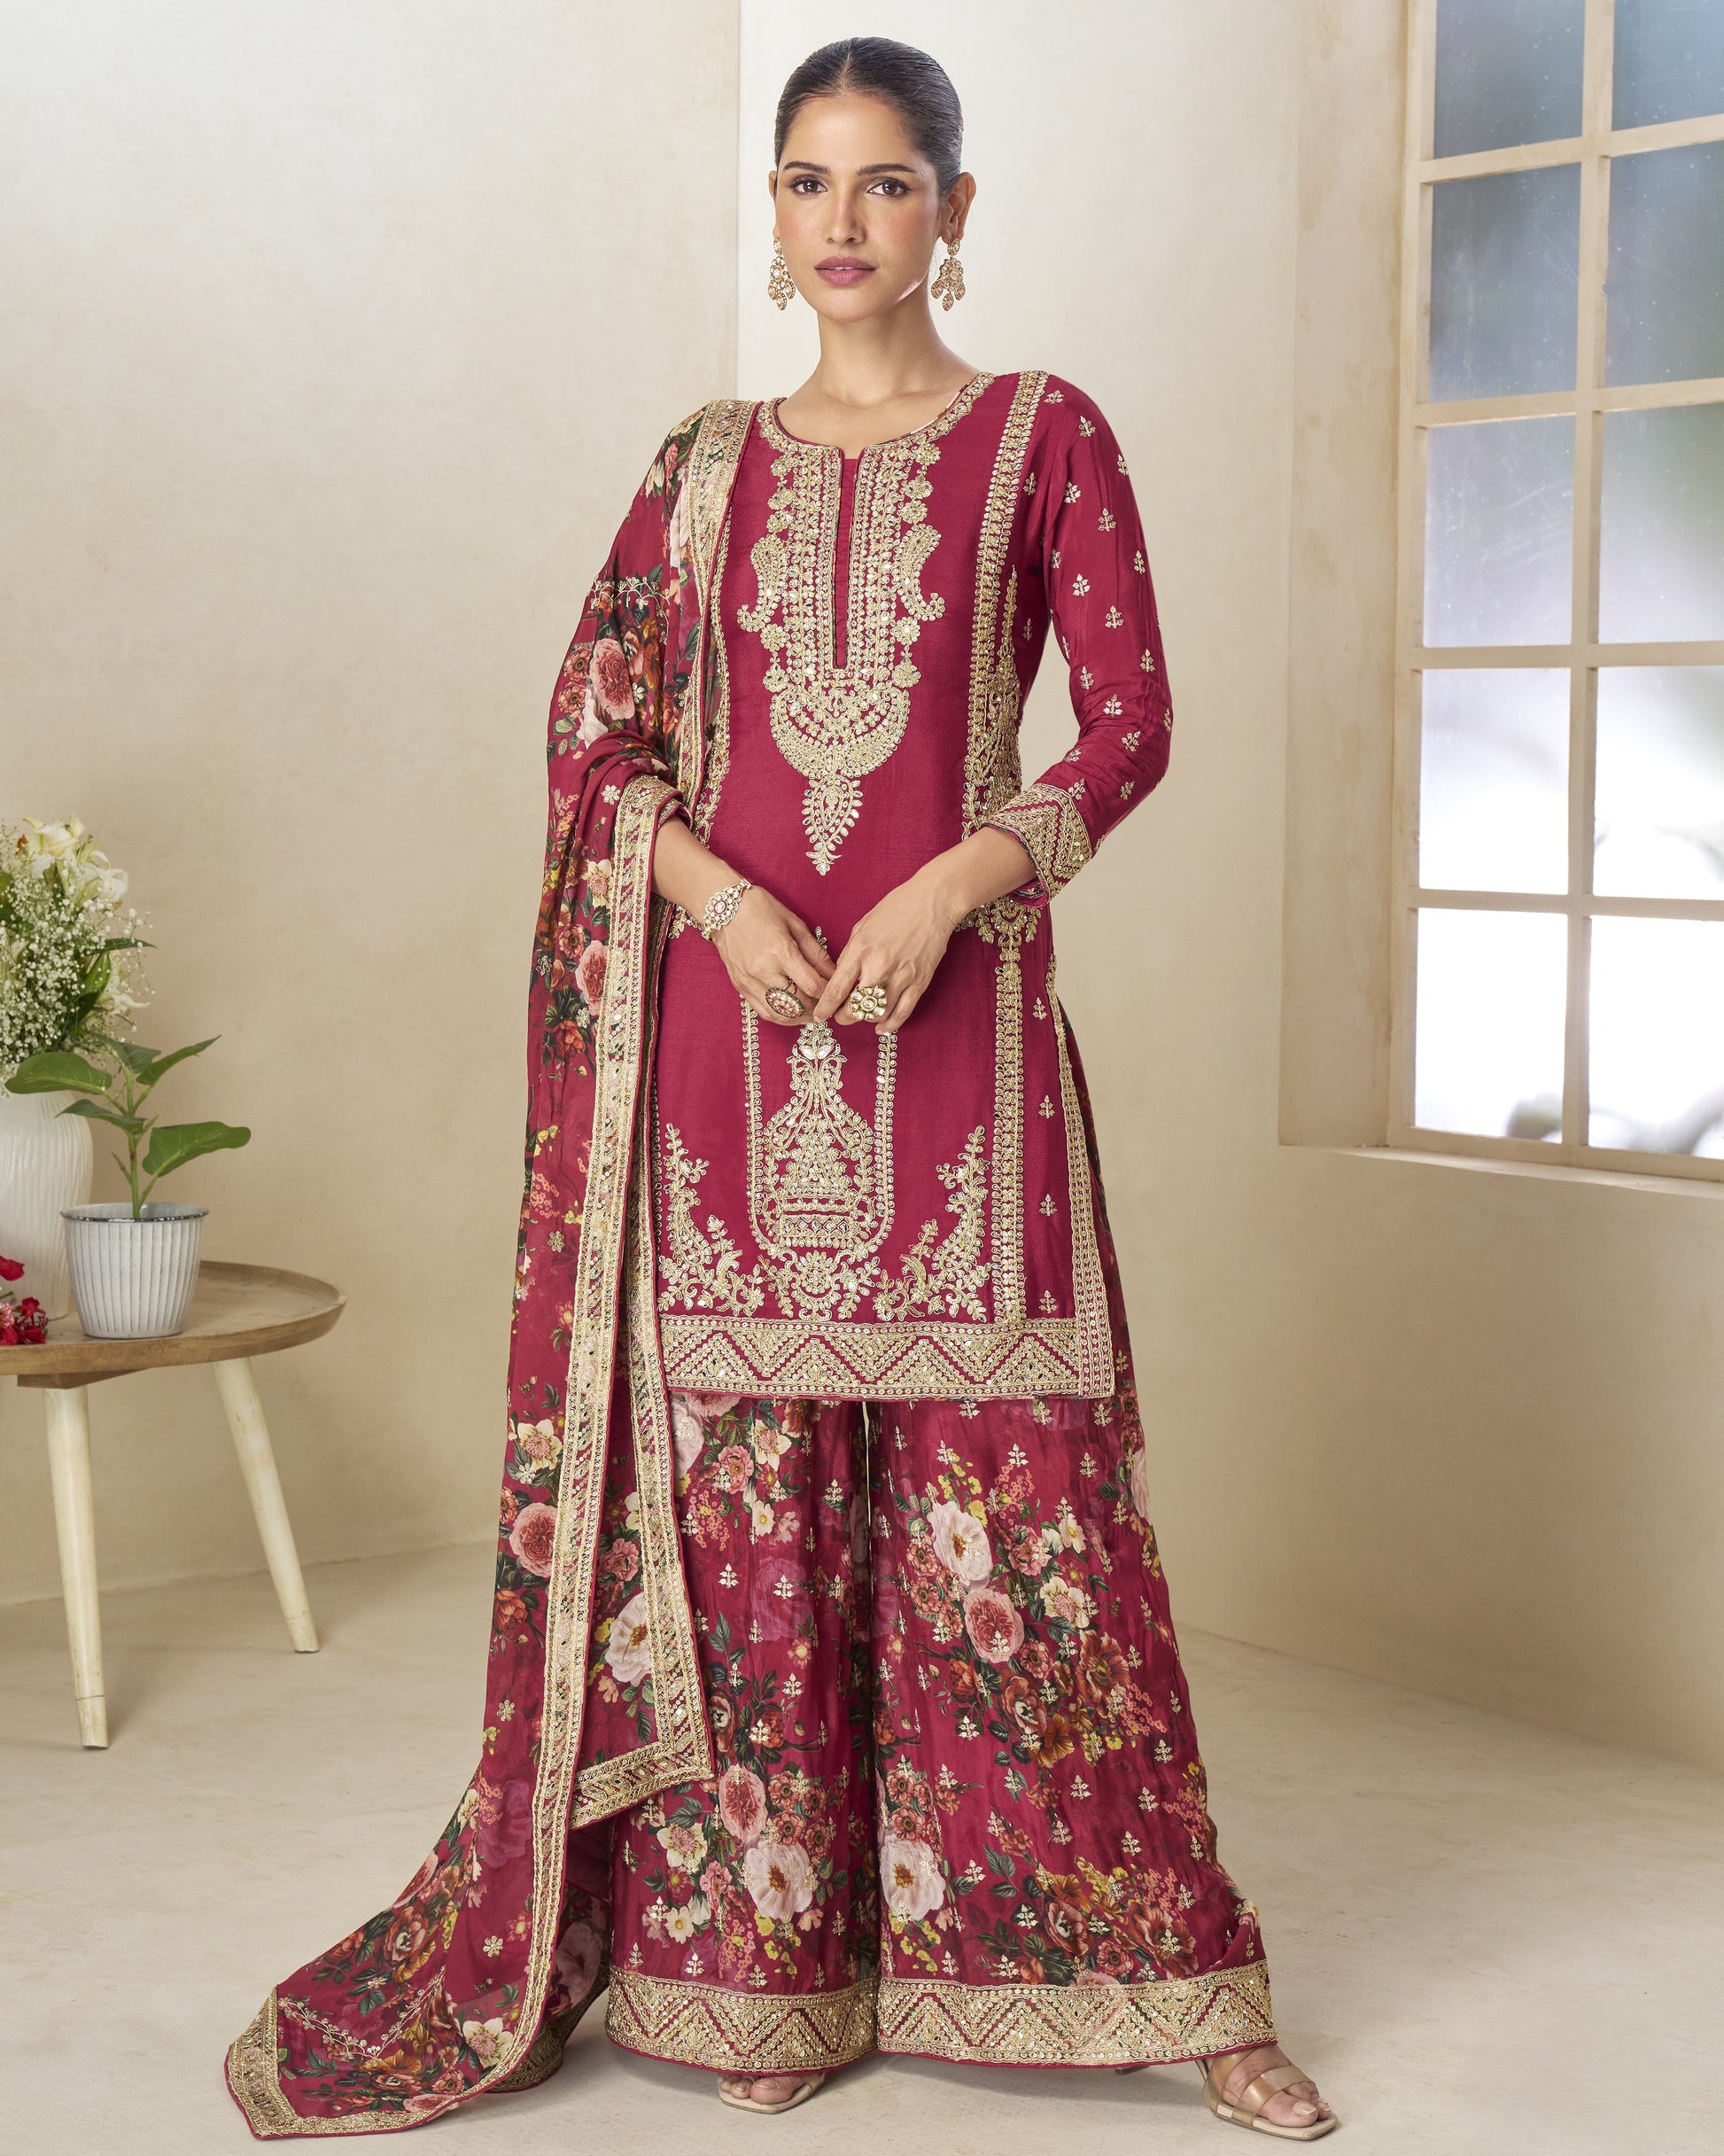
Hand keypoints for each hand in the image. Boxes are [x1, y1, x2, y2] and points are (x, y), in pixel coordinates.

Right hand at [714, 886, 833, 1025]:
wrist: (723, 908)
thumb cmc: (761, 909)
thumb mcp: (795, 924)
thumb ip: (816, 953)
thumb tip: (834, 973)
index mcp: (781, 951)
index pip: (812, 985)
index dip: (828, 992)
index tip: (837, 992)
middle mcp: (764, 970)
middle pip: (798, 1004)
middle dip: (817, 1008)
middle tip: (828, 1006)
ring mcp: (749, 981)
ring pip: (780, 1014)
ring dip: (800, 1018)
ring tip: (812, 1014)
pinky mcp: (740, 986)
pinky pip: (763, 1011)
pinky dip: (780, 1017)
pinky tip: (792, 1013)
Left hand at [811, 865, 964, 1035]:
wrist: (932, 902)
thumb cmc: (896, 908)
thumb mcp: (862, 927)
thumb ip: (851, 954)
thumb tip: (842, 978)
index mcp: (860, 950)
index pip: (836, 989)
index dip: (826, 1008)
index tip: (820, 1016)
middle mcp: (879, 966)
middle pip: (854, 1008)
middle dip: (844, 1016)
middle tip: (841, 1016)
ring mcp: (901, 976)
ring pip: (877, 1014)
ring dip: (866, 1019)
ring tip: (862, 1014)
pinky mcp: (919, 982)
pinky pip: (902, 1013)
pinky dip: (890, 1024)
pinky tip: (882, 1027)